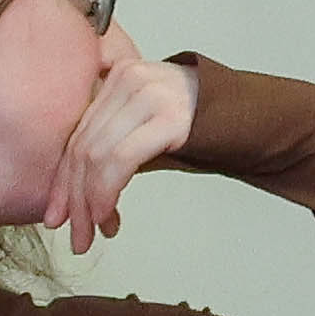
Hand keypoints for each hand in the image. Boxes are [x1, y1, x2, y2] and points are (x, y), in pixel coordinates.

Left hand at [52, 26, 200, 253]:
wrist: (259, 119)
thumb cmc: (207, 132)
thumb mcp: (152, 131)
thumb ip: (117, 145)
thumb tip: (78, 194)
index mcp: (118, 79)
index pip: (77, 135)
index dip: (61, 181)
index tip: (56, 216)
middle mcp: (128, 80)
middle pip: (82, 147)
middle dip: (73, 199)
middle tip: (75, 236)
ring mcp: (148, 95)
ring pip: (96, 156)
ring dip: (90, 204)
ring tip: (93, 234)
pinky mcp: (168, 116)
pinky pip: (120, 159)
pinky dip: (106, 193)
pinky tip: (108, 217)